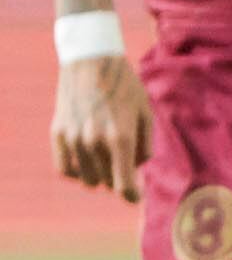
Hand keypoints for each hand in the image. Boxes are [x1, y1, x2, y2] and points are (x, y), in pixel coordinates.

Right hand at [51, 54, 152, 200]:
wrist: (91, 61)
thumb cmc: (125, 87)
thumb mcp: (145, 114)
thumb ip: (144, 146)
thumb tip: (136, 170)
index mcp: (120, 137)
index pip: (123, 184)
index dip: (131, 195)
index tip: (134, 198)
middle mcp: (94, 141)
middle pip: (106, 182)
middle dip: (117, 177)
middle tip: (122, 161)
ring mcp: (73, 138)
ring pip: (86, 178)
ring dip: (98, 173)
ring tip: (106, 155)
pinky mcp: (58, 133)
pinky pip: (64, 169)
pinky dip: (76, 170)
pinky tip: (86, 160)